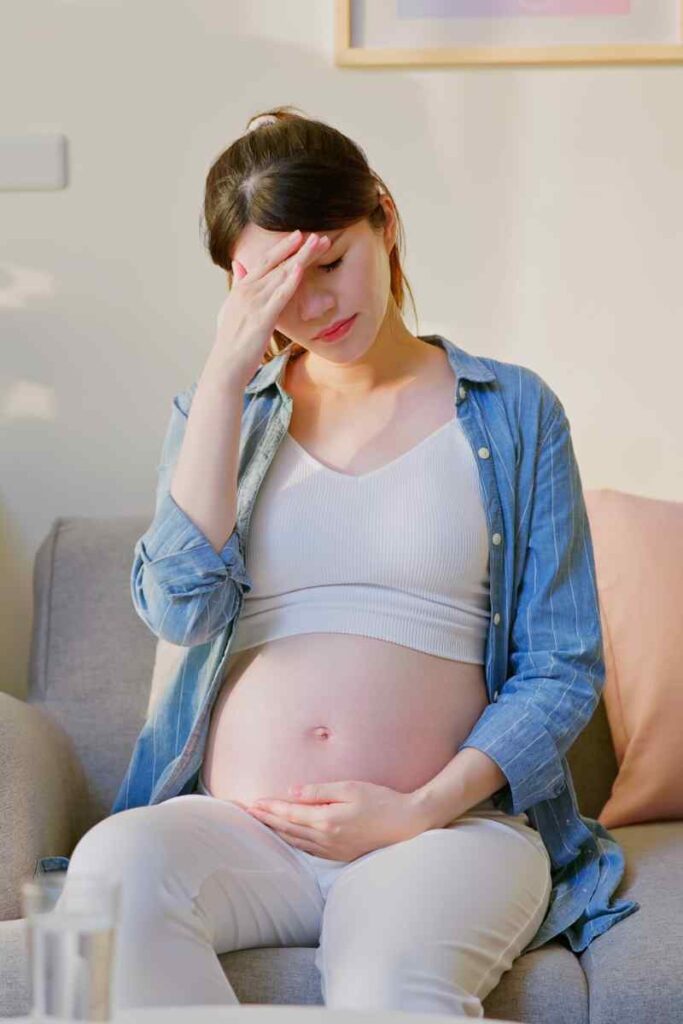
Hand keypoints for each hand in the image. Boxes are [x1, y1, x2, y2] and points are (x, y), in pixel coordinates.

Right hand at [207, 229, 330, 390]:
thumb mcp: (231, 307)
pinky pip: (279, 296)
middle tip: (318, 235)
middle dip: (297, 247)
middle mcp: (248, 290)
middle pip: (276, 262)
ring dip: (301, 257)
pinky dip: (291, 281)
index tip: (300, 236)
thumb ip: (238, 285)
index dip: (284, 247)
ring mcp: (255, 303)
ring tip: (319, 244)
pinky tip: (301, 268)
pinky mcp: (263, 318)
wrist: (225, 364)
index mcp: (243, 287)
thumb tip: (239, 265)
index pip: (266, 261)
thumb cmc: (230, 341)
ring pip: (281, 274)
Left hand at [245, 780, 429, 860]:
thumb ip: (320, 791)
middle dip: (266, 820)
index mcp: (327, 821)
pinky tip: (288, 835)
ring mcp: (333, 849)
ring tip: (262, 822)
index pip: (289, 814)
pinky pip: (309, 849)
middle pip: (288, 829)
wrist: (407, 825)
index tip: (253, 802)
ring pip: (296, 841)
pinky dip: (293, 840)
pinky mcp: (340, 854)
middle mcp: (326, 839)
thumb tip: (293, 791)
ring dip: (277, 831)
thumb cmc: (382, 801)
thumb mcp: (350, 788)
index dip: (270, 808)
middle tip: (246, 812)